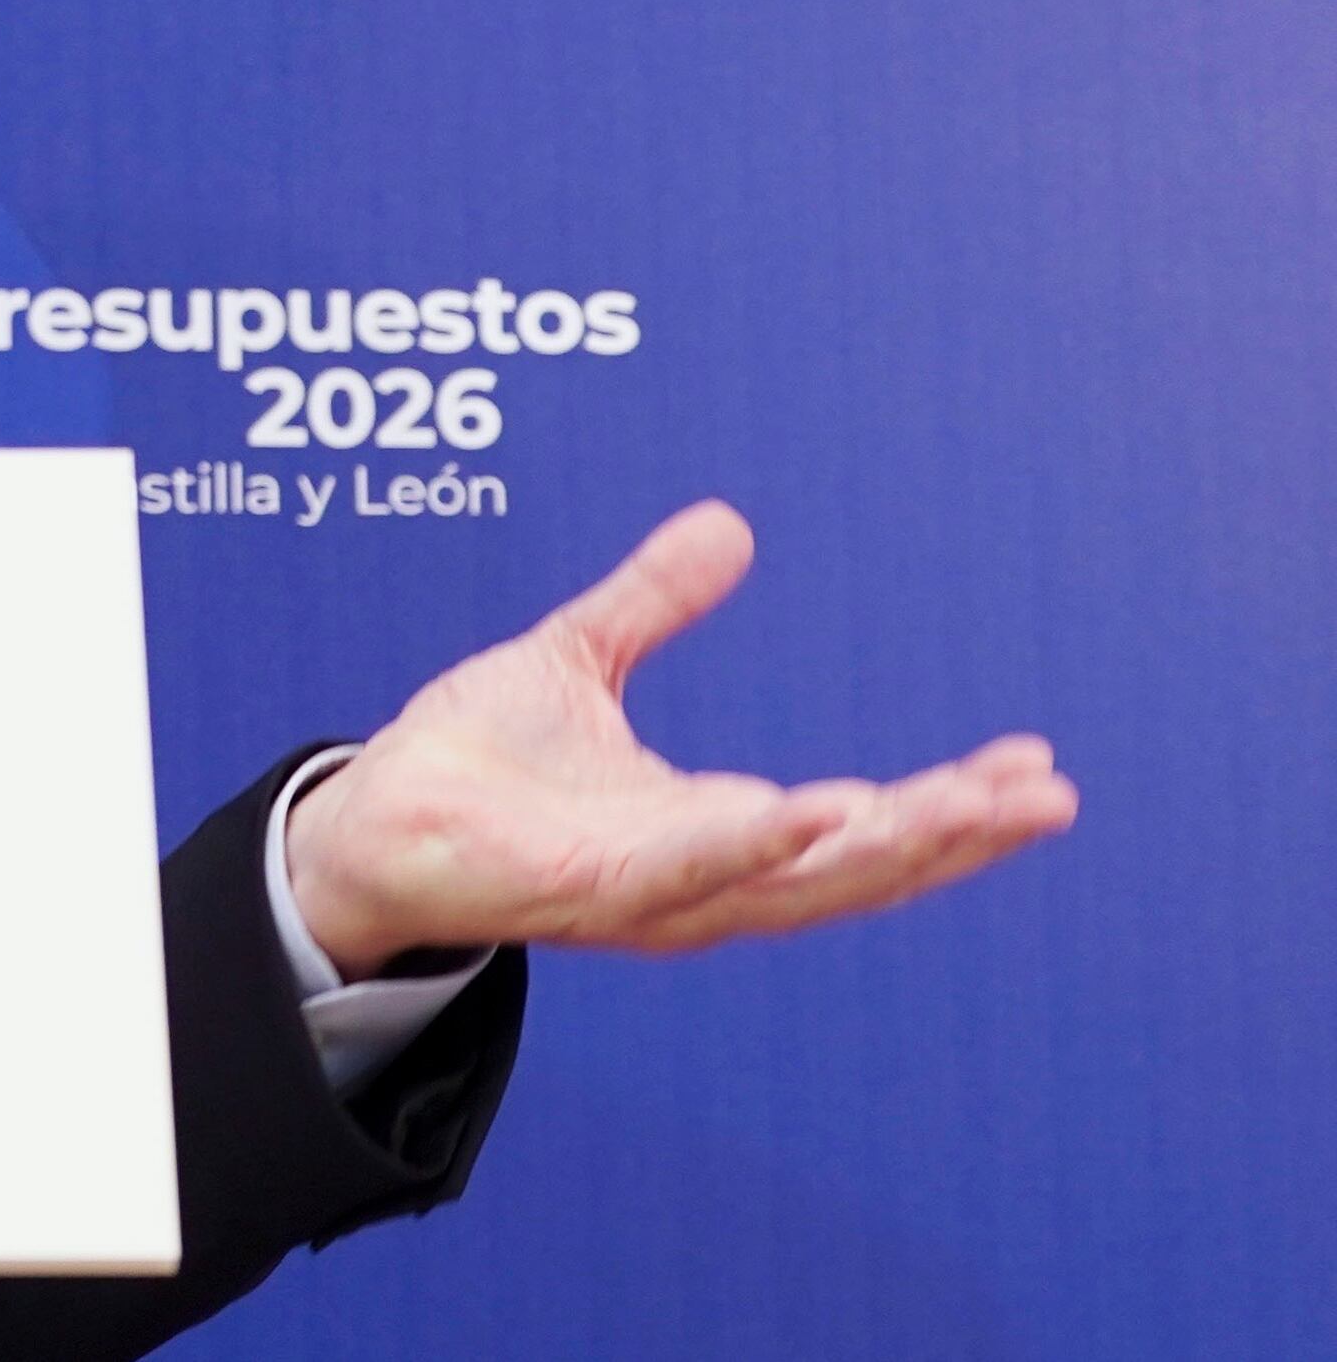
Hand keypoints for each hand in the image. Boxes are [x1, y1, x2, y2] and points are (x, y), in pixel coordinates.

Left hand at [285, 499, 1072, 977]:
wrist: (366, 820)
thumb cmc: (468, 760)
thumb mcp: (578, 658)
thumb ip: (652, 600)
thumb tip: (729, 524)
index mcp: (710, 826)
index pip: (858, 820)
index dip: (947, 802)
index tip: (1032, 768)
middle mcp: (699, 873)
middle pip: (857, 864)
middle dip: (956, 836)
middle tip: (1050, 798)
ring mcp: (650, 892)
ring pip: (797, 881)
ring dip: (890, 847)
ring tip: (980, 808)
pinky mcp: (587, 891)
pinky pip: (686, 872)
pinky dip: (753, 845)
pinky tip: (814, 812)